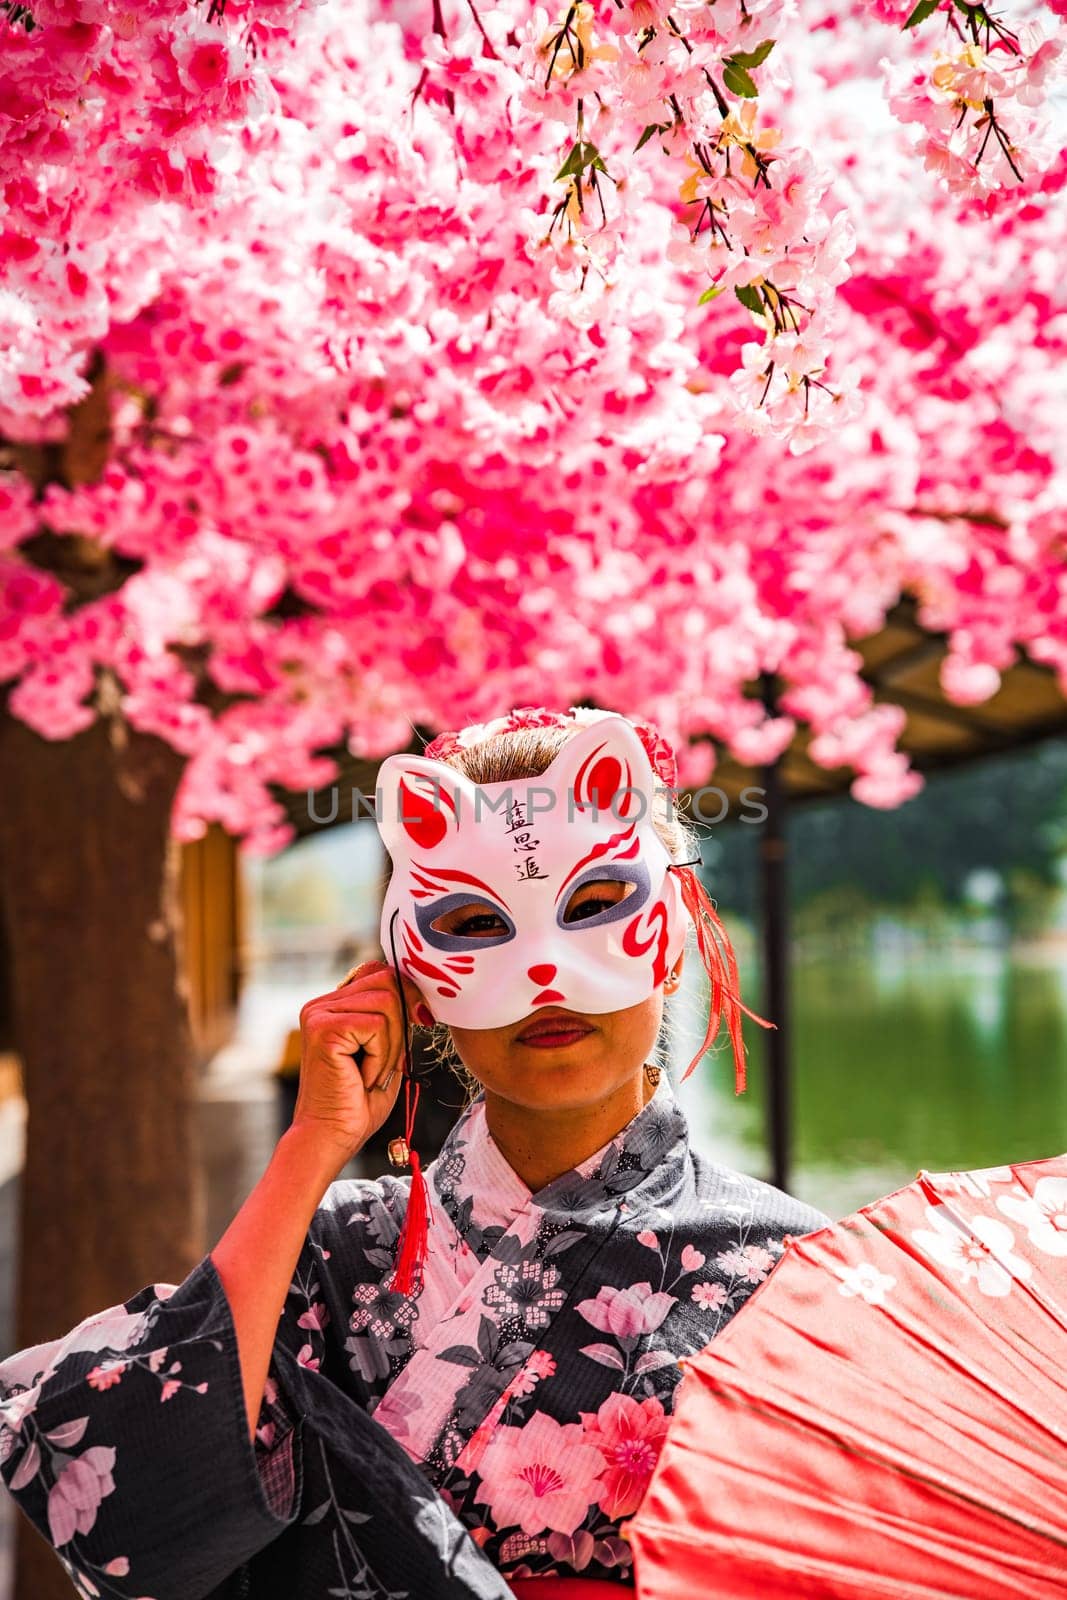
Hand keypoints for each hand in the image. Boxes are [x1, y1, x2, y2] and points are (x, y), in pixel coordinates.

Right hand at [292, 959, 426, 1167]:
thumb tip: (419, 994)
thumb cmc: (358, 1103)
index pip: (378, 972)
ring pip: (386, 1003)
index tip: (420, 1022)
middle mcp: (320, 1004)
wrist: (331, 1138)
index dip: (405, 994)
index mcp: (332, 1006)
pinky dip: (381, 1056)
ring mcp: (319, 1014)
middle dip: (402, 1022)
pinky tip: (364, 1078)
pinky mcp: (323, 1029)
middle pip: (386, 981)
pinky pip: (377, 1026)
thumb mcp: (386, 1052)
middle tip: (389, 1063)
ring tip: (373, 1073)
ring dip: (392, 1045)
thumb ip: (396, 1020)